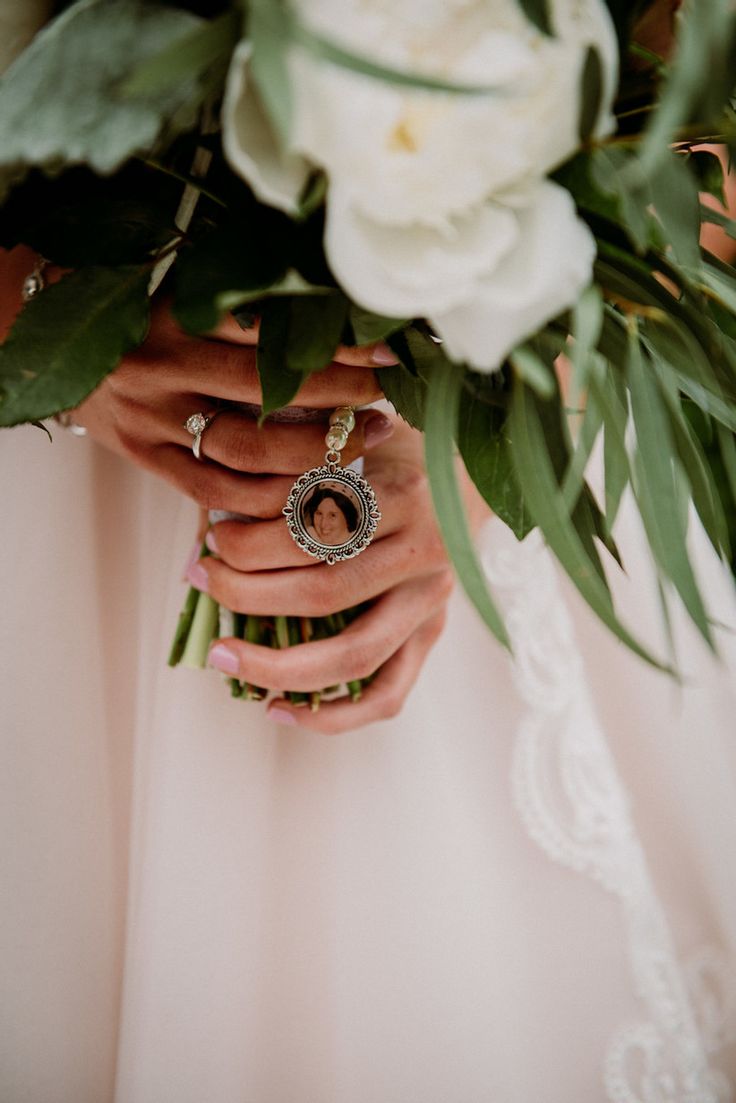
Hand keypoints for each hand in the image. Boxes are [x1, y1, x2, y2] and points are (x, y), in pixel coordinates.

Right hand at [74, 301, 396, 517]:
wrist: (54, 349)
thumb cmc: (142, 318)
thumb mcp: (187, 295)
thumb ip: (249, 306)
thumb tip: (340, 316)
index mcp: (179, 315)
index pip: (274, 334)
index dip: (336, 349)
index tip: (389, 355)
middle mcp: (163, 366)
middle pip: (267, 394)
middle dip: (337, 403)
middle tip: (383, 407)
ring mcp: (152, 418)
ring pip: (245, 451)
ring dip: (311, 456)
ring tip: (359, 447)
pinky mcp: (145, 456)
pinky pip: (213, 490)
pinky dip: (265, 497)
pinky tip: (307, 491)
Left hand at [189, 417, 490, 734]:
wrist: (471, 471)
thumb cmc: (396, 450)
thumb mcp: (356, 435)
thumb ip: (303, 463)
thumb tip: (220, 510)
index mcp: (403, 498)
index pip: (314, 534)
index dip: (249, 545)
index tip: (208, 541)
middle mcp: (425, 555)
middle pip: (324, 595)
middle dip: (246, 595)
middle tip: (198, 580)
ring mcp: (432, 603)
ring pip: (353, 656)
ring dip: (277, 666)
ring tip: (222, 656)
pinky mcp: (432, 634)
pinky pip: (388, 694)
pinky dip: (333, 716)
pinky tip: (276, 709)